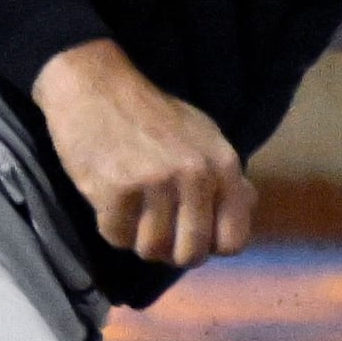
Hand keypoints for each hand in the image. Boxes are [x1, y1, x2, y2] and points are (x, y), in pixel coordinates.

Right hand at [33, 41, 253, 272]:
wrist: (95, 87)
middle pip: (190, 254)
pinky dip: (111, 226)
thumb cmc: (150, 114)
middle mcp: (195, 176)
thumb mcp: (203, 136)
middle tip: (155, 233)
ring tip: (132, 215)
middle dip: (170, 252)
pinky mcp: (116, 190)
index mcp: (223, 166)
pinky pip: (117, 236)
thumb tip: (245, 207)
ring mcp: (155, 184)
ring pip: (151, 249)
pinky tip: (110, 203)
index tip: (190, 236)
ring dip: (137, 239)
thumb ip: (225, 176)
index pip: (233, 241)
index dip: (209, 247)